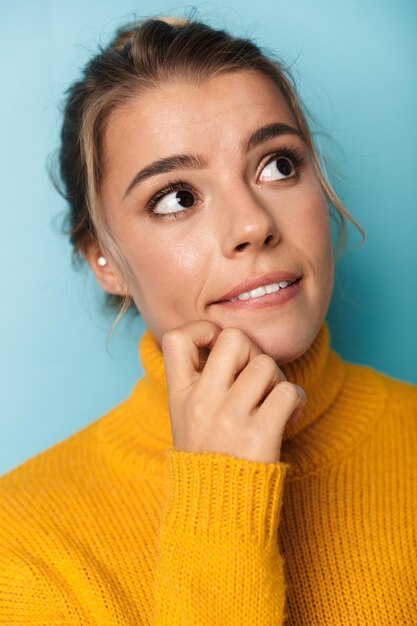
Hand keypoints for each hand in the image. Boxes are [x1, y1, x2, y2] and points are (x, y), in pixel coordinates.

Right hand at [162, 320, 306, 462]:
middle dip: (253, 351)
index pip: (177, 337)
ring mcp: (230, 418)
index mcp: (180, 396)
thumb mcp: (186, 419)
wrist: (215, 516)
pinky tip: (287, 415)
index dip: (203, 331)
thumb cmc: (206, 461)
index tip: (216, 347)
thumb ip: (198, 383)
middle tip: (254, 375)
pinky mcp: (259, 435)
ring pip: (267, 364)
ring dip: (277, 380)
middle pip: (235, 338)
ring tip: (272, 402)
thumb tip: (223, 341)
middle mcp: (202, 402)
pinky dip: (295, 400)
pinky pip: (288, 392)